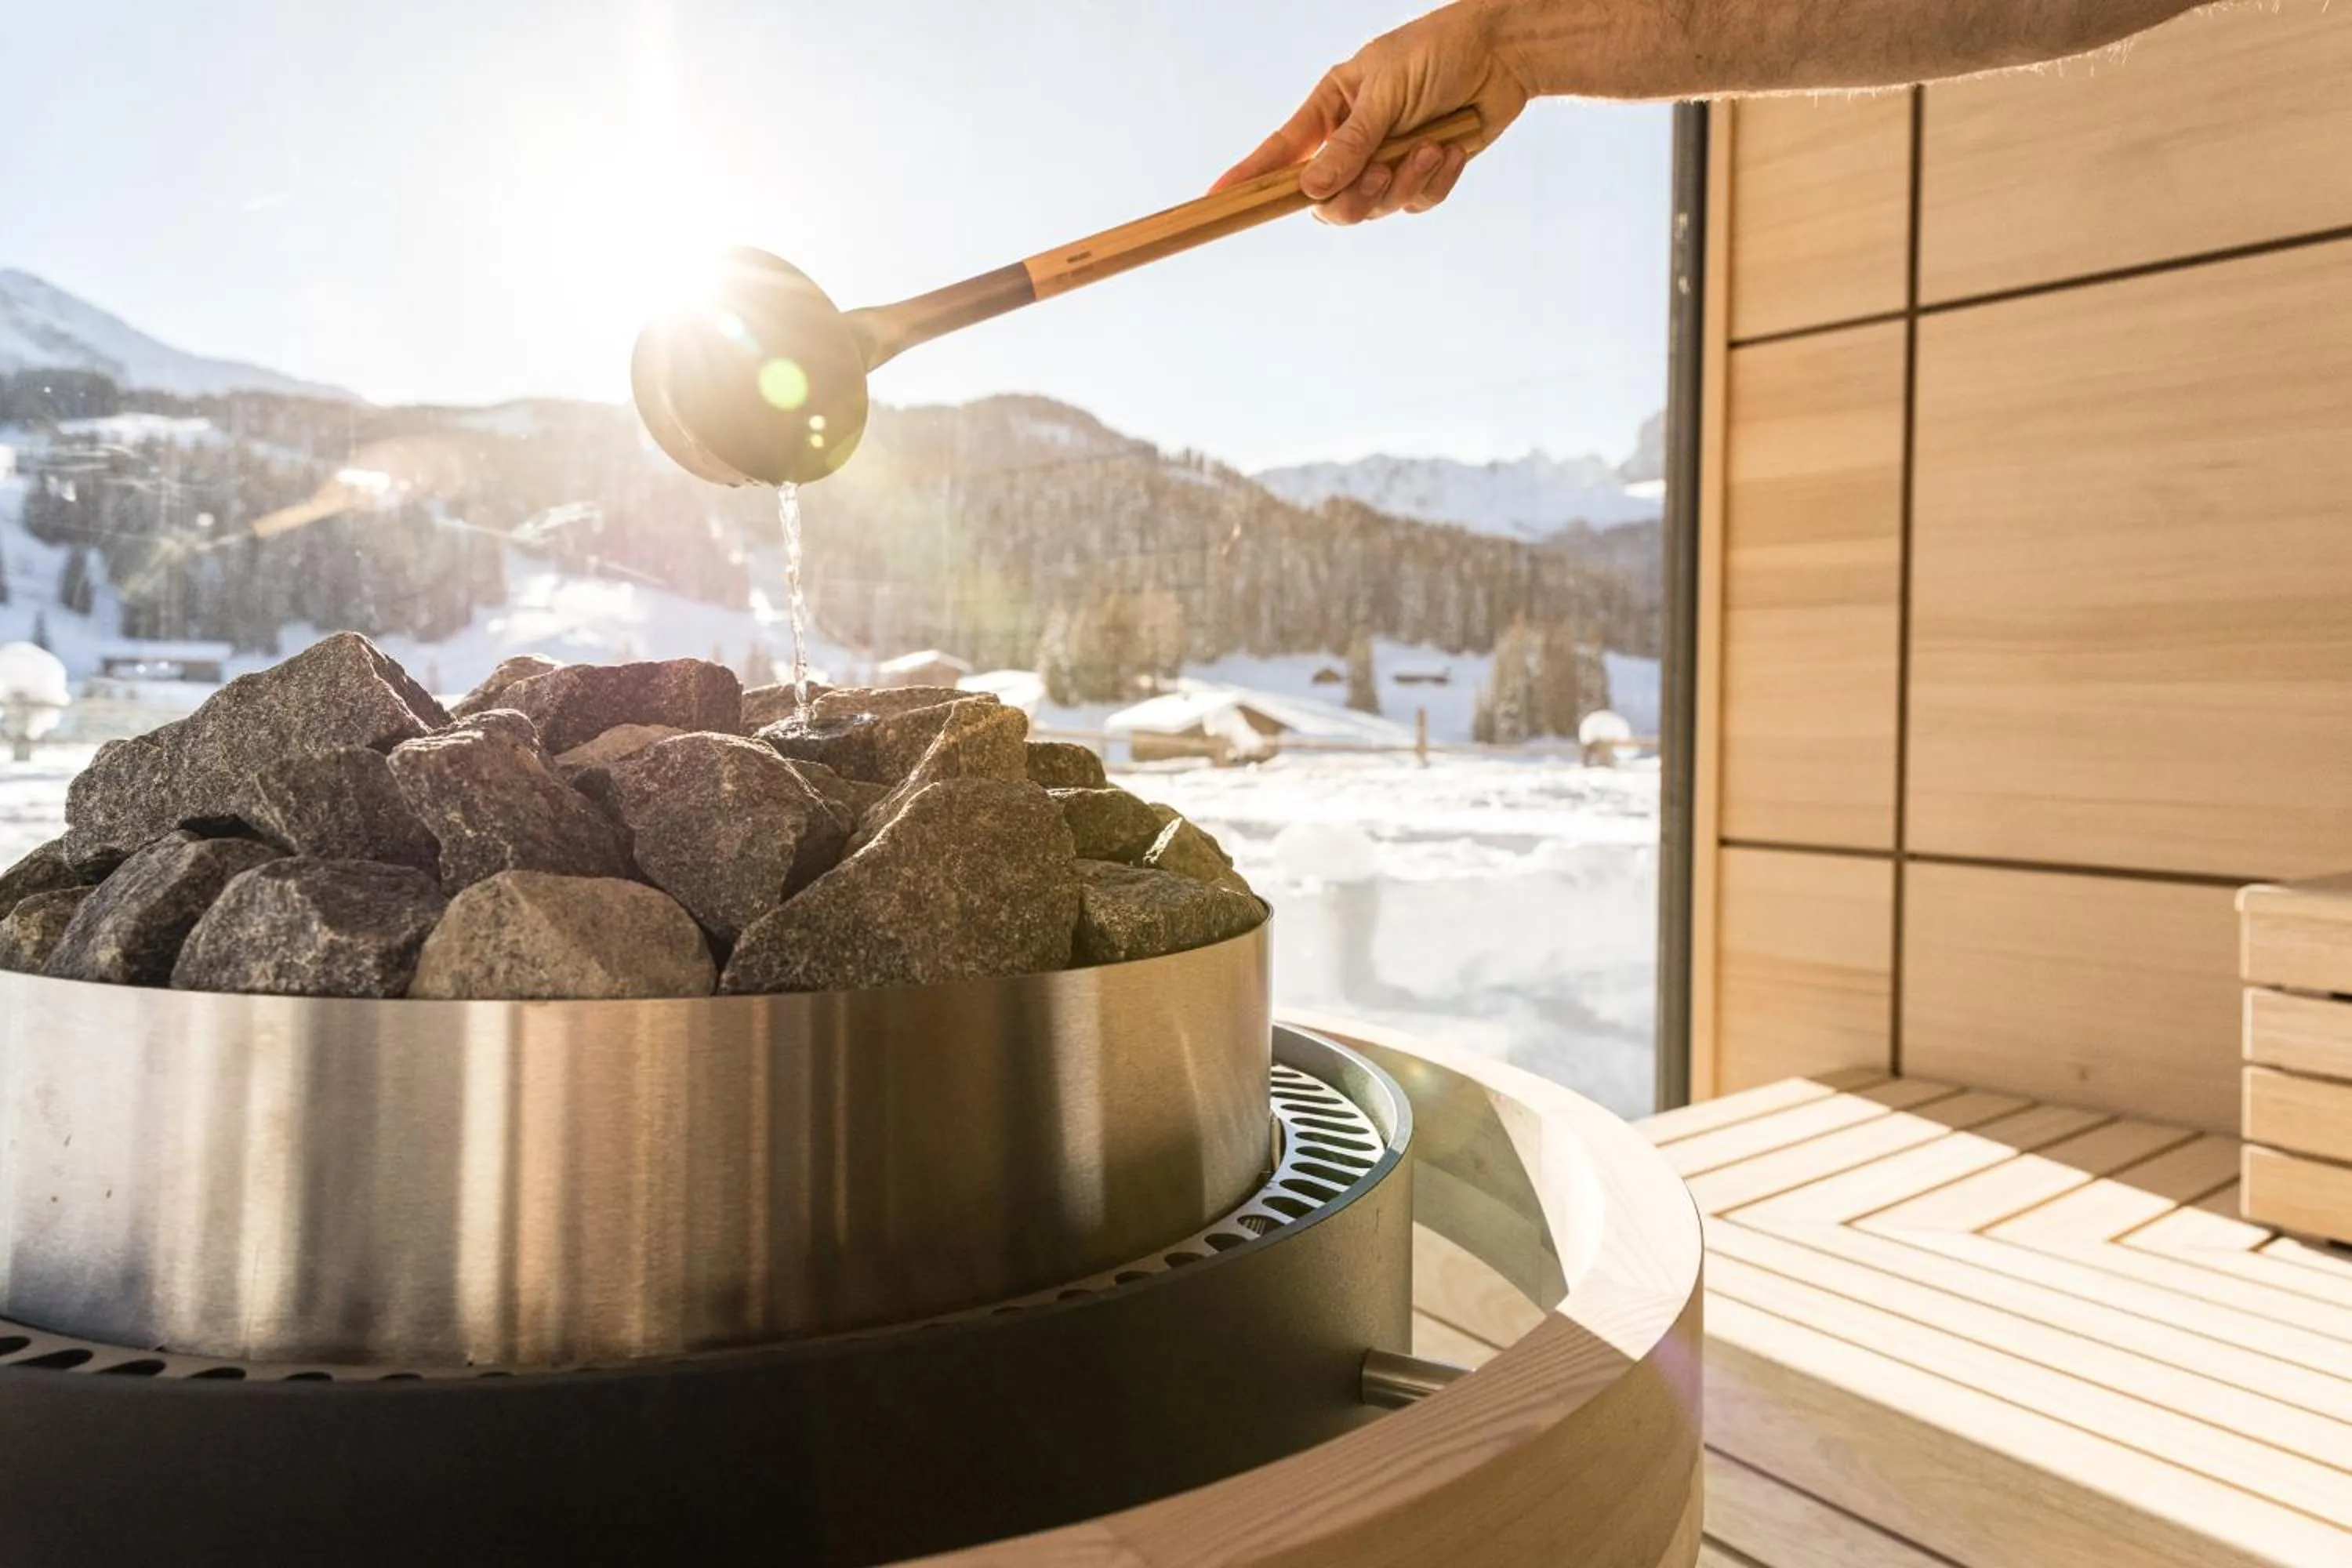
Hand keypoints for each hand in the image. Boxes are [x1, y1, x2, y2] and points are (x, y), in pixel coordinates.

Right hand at [1213, 0, 1534, 224]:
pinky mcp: (1421, 174)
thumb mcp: (1387, 92)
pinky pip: (1415, 203)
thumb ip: (1351, 143)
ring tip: (1429, 147)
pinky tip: (1451, 148)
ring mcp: (1386, 161)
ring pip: (1373, 208)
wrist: (1504, 54)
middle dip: (1355, 195)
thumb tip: (1311, 191)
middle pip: (1327, 201)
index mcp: (1330, 109)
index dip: (1249, 178)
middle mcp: (1352, 141)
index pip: (1279, 151)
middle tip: (1380, 171)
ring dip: (1403, 183)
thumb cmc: (1437, 54)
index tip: (1217, 200)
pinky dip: (1435, 181)